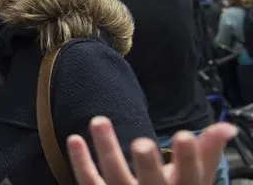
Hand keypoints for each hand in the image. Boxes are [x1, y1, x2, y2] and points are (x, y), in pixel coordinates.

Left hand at [67, 116, 236, 184]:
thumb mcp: (195, 177)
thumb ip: (206, 150)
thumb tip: (225, 127)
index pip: (190, 175)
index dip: (189, 158)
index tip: (185, 135)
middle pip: (151, 182)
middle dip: (147, 163)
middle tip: (141, 143)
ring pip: (115, 175)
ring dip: (106, 148)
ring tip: (99, 120)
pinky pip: (89, 180)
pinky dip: (80, 161)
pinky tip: (74, 138)